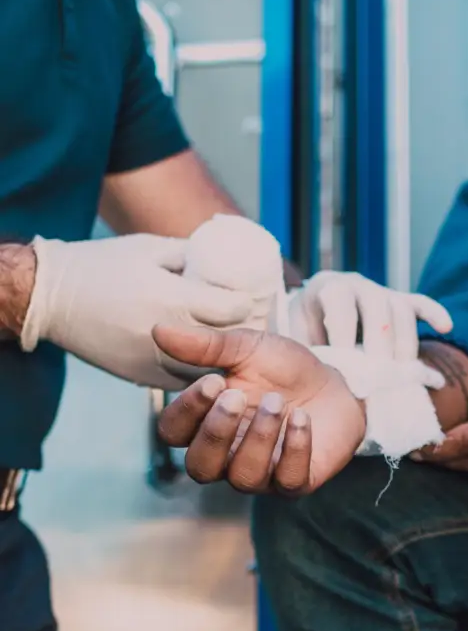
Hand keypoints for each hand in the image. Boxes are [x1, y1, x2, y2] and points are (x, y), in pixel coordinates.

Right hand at [20, 234, 254, 389]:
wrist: (53, 298)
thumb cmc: (103, 264)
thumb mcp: (151, 248)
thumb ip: (189, 254)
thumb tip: (222, 259)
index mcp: (174, 297)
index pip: (232, 309)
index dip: (247, 304)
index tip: (250, 299)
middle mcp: (169, 335)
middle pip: (225, 342)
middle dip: (240, 332)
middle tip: (249, 323)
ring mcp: (154, 361)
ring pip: (205, 369)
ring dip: (219, 359)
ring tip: (228, 346)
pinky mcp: (140, 376)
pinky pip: (180, 381)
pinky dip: (193, 373)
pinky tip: (200, 361)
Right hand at [154, 325, 366, 493]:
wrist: (335, 384)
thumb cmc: (282, 371)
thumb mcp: (246, 349)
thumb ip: (204, 345)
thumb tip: (158, 330)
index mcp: (205, 424)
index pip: (173, 433)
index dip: (186, 410)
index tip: (214, 381)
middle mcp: (226, 457)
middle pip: (200, 467)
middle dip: (216, 432)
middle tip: (236, 396)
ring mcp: (261, 474)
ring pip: (243, 477)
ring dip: (258, 437)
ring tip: (277, 402)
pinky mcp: (296, 481)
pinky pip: (288, 481)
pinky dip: (294, 448)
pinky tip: (301, 418)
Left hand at [288, 271, 452, 355]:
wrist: (313, 307)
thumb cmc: (305, 327)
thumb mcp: (294, 334)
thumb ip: (303, 348)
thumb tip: (313, 369)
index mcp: (329, 288)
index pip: (341, 304)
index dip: (345, 333)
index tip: (347, 363)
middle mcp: (358, 285)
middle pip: (378, 307)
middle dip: (380, 343)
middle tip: (379, 374)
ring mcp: (382, 291)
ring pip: (402, 308)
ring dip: (406, 340)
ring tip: (403, 369)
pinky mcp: (400, 301)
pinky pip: (421, 303)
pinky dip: (435, 313)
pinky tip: (446, 328)